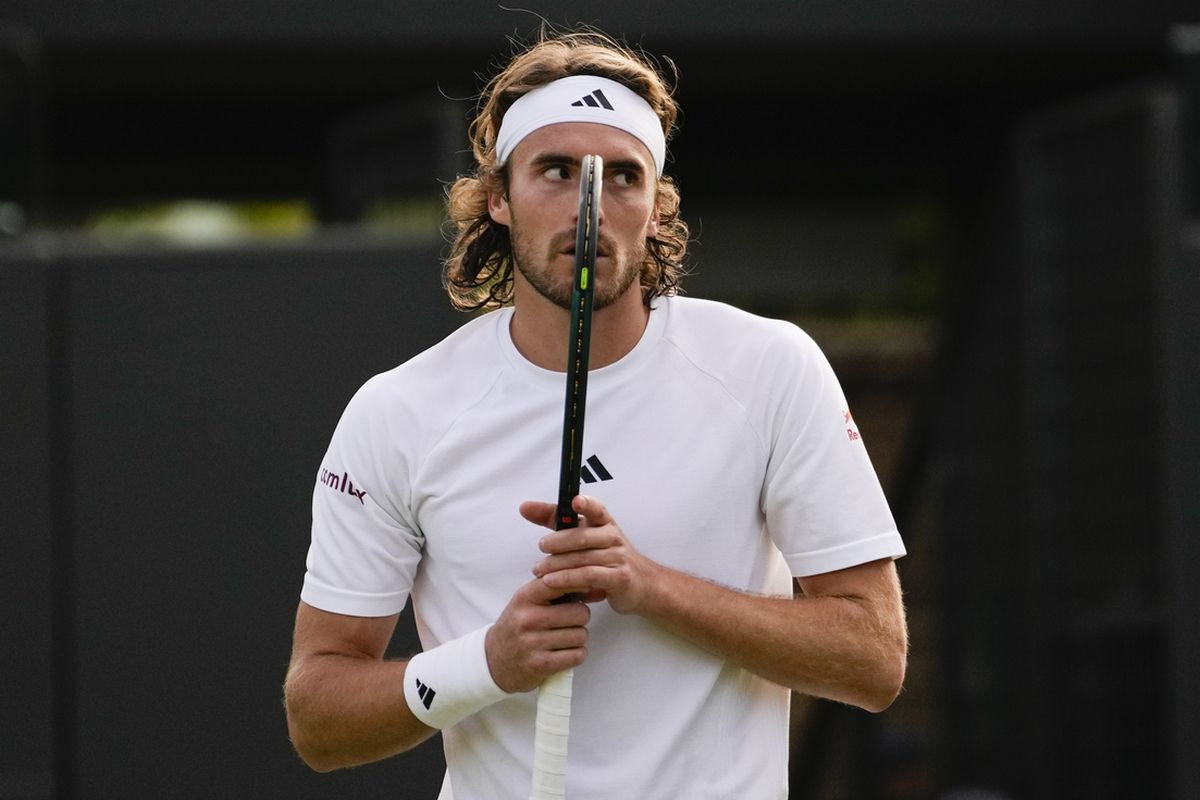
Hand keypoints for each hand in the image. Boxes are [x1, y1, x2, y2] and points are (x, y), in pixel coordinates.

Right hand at [485, 576, 589, 692]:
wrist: (493, 660)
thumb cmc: (518, 626)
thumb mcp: (528, 601)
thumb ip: (557, 590)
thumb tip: (598, 587)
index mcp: (525, 597)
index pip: (560, 582)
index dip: (580, 584)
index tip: (586, 590)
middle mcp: (528, 618)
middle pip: (580, 613)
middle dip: (580, 618)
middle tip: (569, 622)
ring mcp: (533, 643)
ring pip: (581, 635)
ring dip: (578, 638)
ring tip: (564, 638)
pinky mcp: (541, 665)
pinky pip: (577, 656)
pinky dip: (576, 655)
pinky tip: (564, 652)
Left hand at [521, 495, 658, 615]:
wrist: (642, 584)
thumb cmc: (608, 557)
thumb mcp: (585, 535)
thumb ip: (555, 520)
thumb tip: (524, 507)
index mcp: (605, 523)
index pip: (596, 509)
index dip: (587, 504)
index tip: (576, 501)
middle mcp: (613, 537)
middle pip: (582, 536)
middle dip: (558, 541)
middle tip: (541, 546)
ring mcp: (618, 557)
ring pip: (582, 559)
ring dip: (557, 565)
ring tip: (538, 570)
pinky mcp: (619, 578)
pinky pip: (589, 577)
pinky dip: (567, 579)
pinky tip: (551, 581)